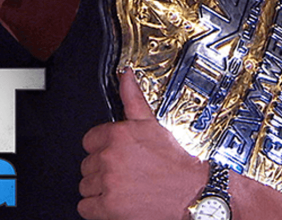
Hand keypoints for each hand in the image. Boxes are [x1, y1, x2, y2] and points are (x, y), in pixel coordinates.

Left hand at [79, 69, 206, 218]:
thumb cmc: (177, 163)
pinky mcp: (109, 208)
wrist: (195, 194)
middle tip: (124, 174)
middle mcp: (110, 158)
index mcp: (117, 135)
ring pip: (86, 186)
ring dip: (100, 190)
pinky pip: (86, 207)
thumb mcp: (153, 124)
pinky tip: (116, 203)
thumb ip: (133, 99)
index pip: (89, 141)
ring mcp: (109, 183)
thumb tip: (125, 75)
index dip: (102, 150)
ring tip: (123, 189)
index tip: (114, 156)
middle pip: (87, 165)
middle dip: (102, 170)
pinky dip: (97, 209)